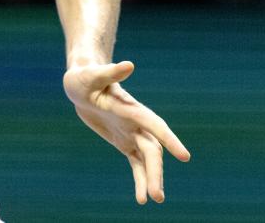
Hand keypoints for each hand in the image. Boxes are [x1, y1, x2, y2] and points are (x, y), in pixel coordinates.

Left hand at [63, 60, 190, 203]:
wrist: (81, 83)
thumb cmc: (85, 77)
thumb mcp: (93, 75)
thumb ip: (111, 72)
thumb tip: (129, 65)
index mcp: (131, 108)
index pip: (154, 125)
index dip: (168, 140)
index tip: (184, 157)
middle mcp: (136, 122)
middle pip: (152, 149)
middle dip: (156, 172)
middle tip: (158, 197)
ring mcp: (131, 133)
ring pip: (147, 159)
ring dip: (152, 178)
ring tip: (156, 200)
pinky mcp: (123, 141)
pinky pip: (135, 163)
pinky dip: (140, 179)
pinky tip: (142, 198)